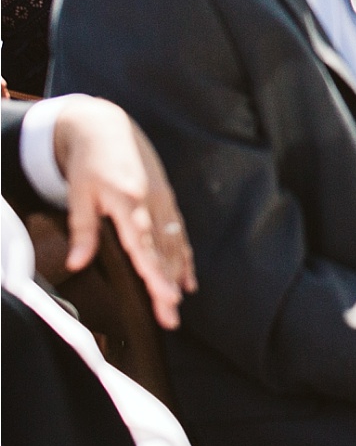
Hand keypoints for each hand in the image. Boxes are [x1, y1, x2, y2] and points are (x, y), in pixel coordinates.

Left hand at [50, 96, 196, 329]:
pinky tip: (188, 278)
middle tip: (171, 317)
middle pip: (163, 252)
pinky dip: (185, 257)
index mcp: (129, 201)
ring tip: (180, 302)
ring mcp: (164, 202)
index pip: (144, 245)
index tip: (165, 296)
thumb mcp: (78, 194)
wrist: (109, 128)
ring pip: (175, 244)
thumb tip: (77, 264)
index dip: (155, 273)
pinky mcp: (168, 201)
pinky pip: (180, 234)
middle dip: (168, 285)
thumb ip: (82, 229)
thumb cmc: (90, 162)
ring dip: (179, 274)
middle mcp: (152, 204)